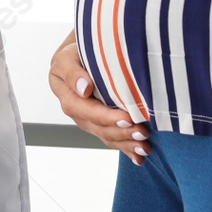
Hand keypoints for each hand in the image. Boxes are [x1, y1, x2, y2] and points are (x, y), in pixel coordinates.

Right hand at [47, 36, 149, 165]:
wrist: (80, 54)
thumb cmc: (74, 54)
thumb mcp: (66, 58)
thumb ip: (72, 72)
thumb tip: (84, 89)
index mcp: (67, 98)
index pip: (87, 111)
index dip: (107, 117)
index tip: (127, 117)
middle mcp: (78, 112)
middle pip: (100, 128)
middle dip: (122, 133)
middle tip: (142, 133)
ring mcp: (89, 120)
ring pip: (108, 136)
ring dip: (127, 144)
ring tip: (145, 147)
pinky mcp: (100, 123)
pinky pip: (112, 138)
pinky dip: (126, 149)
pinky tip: (139, 157)